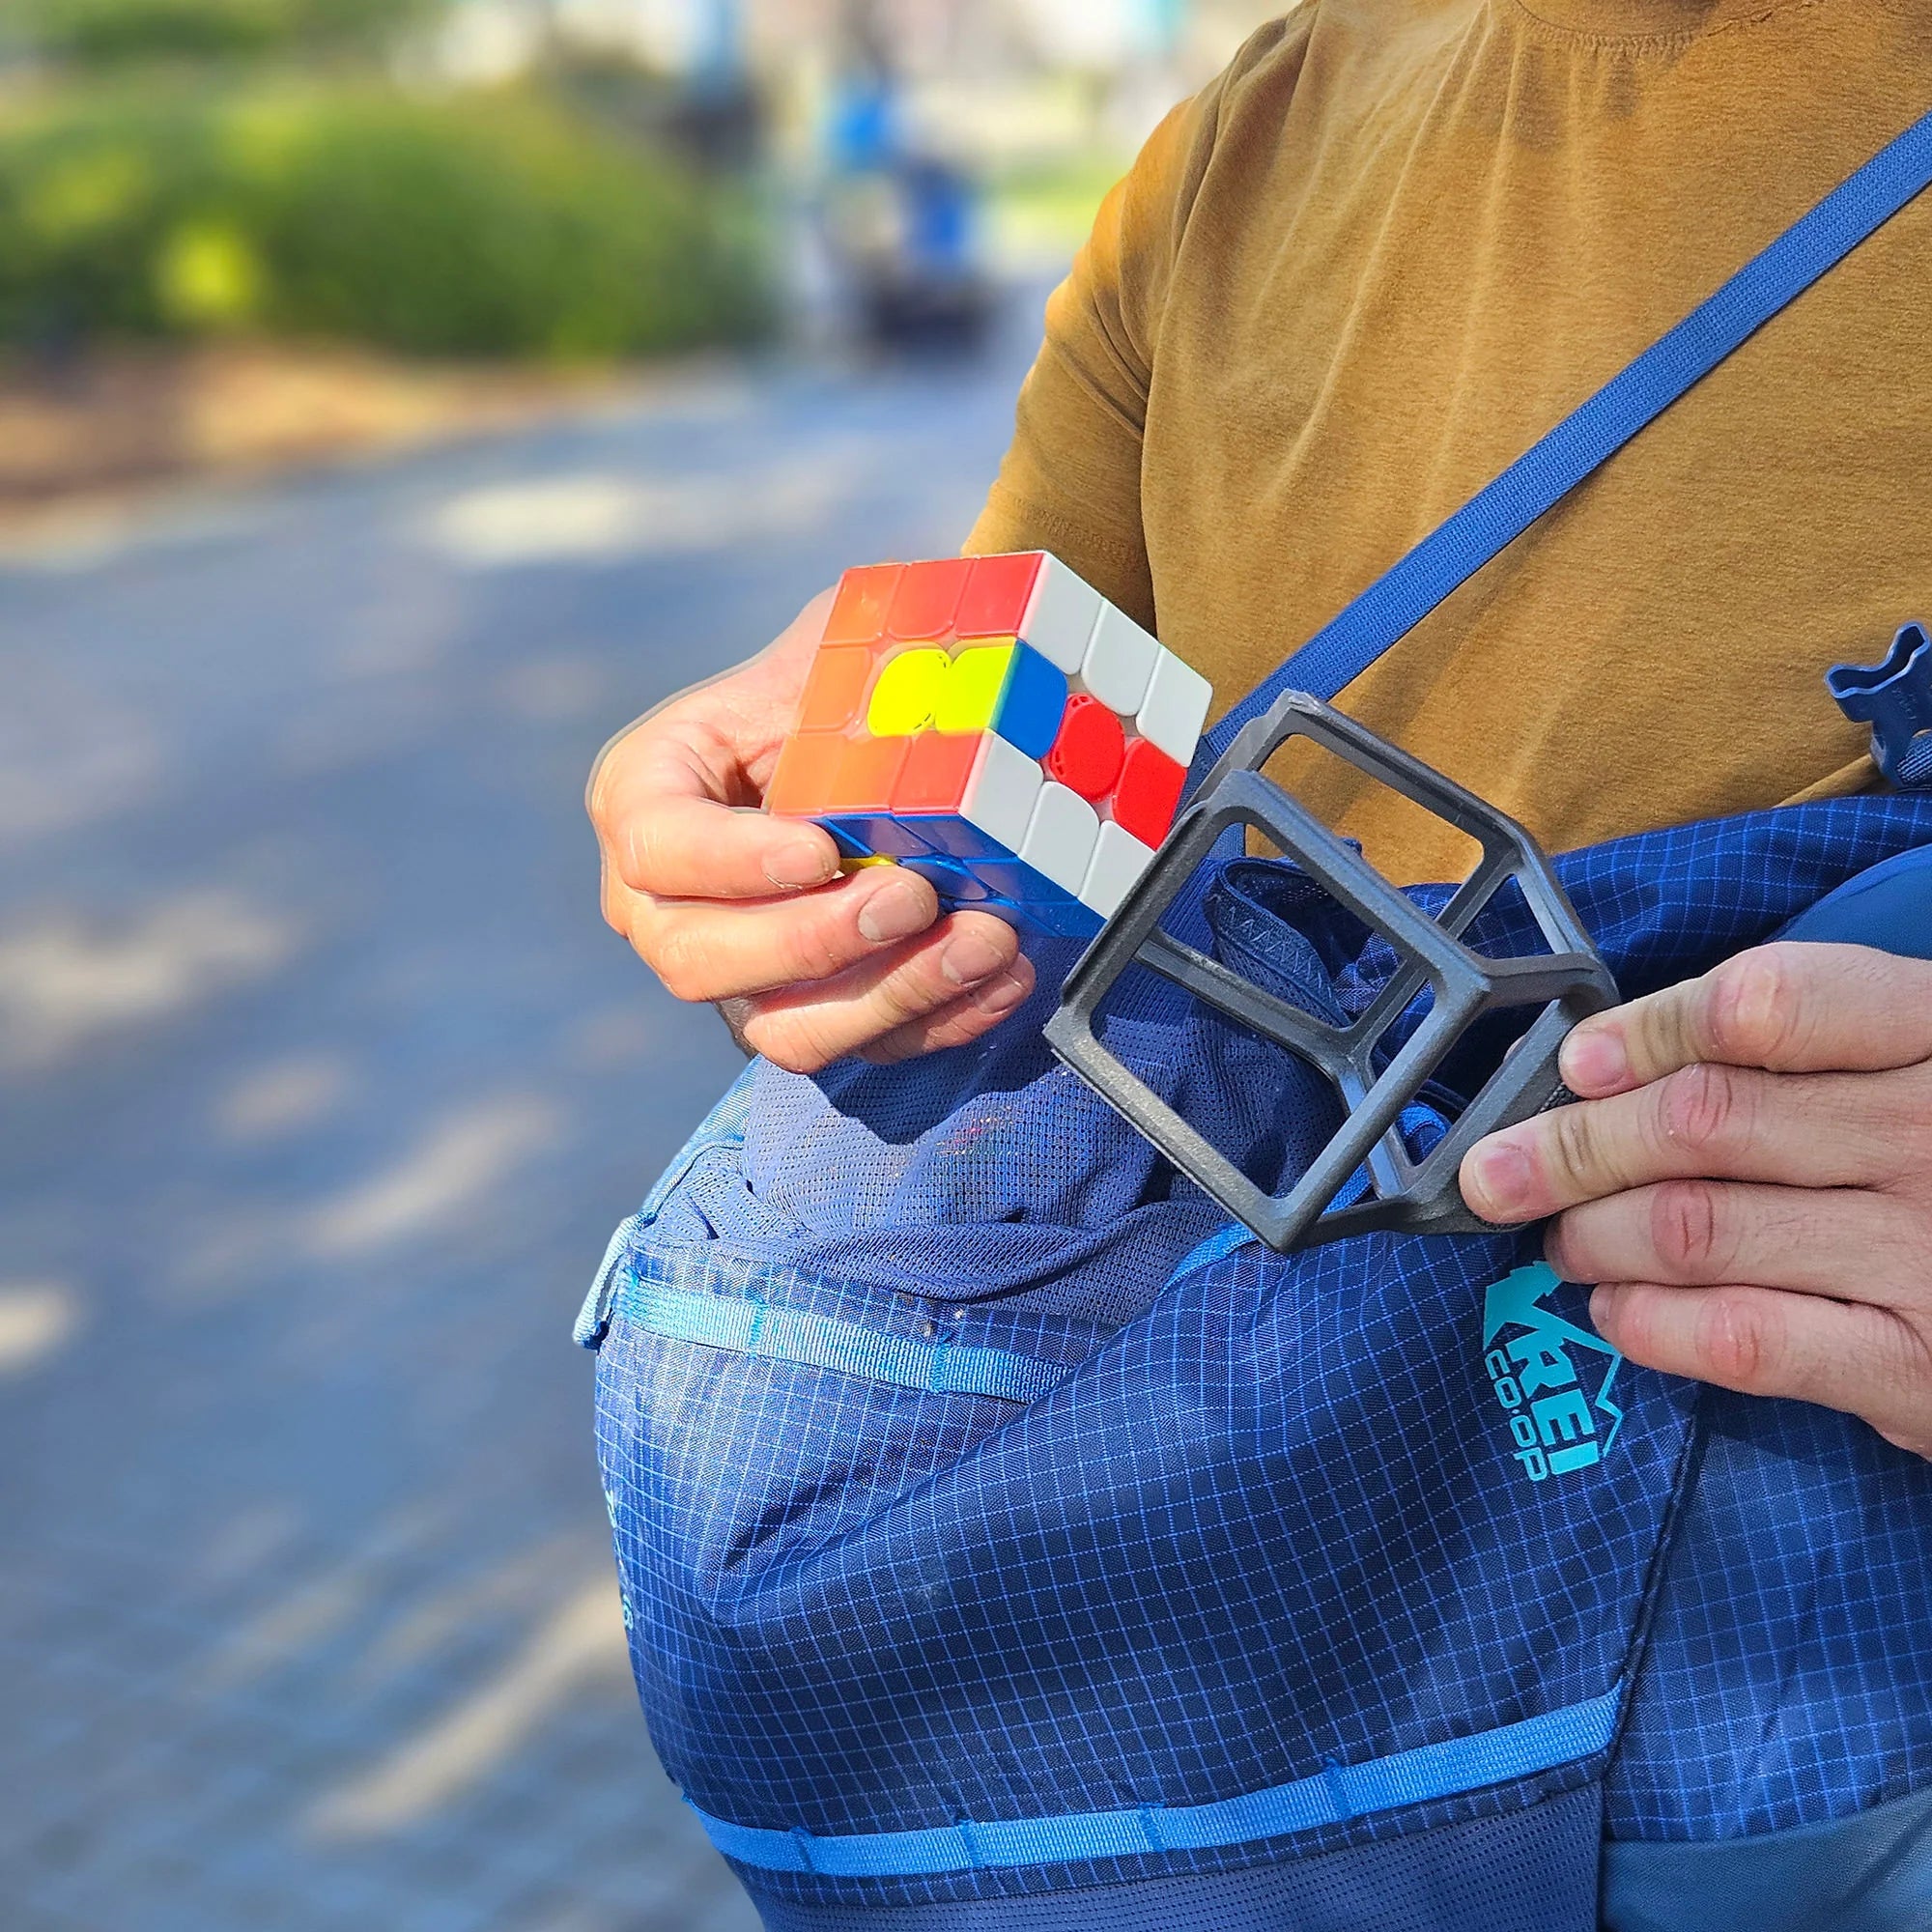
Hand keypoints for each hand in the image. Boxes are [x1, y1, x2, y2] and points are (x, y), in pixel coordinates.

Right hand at [587, 590, 1034, 1073]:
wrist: (877, 736)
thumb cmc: (838, 684)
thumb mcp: (834, 646)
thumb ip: (860, 660)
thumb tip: (941, 663)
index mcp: (647, 795)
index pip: (661, 849)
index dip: (734, 863)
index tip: (821, 849)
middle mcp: (665, 904)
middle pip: (702, 961)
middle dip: (815, 940)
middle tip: (912, 895)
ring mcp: (735, 975)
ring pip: (786, 1031)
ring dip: (893, 994)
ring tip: (985, 940)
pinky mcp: (807, 1018)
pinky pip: (863, 1048)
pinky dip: (941, 1019)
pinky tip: (1004, 975)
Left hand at [1459, 943, 1931, 1458]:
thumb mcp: (1919, 1071)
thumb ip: (1803, 1057)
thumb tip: (1601, 1068)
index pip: (1771, 1004)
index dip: (1650, 1031)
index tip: (1575, 1064)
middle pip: (1704, 1121)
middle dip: (1573, 1148)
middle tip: (1497, 1174)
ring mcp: (1931, 1254)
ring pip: (1700, 1227)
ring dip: (1596, 1234)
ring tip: (1560, 1240)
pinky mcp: (1923, 1370)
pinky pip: (1749, 1339)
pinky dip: (1654, 1325)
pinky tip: (1616, 1312)